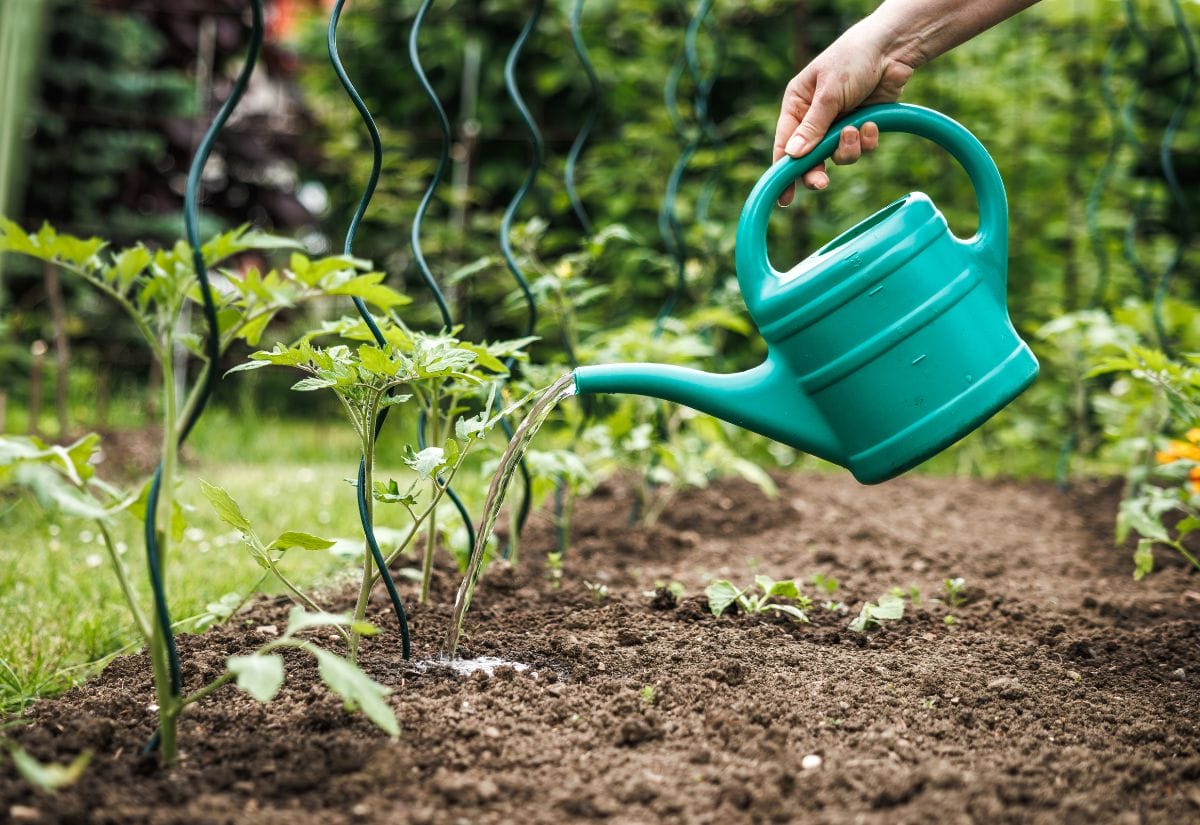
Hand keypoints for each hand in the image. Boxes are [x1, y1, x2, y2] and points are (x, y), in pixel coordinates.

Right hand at [773, 20, 914, 205]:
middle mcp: (814, 118)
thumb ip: (812, 127)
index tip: (785, 197)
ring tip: (858, 129)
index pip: (785, 144)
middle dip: (817, 171)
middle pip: (810, 158)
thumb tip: (792, 156)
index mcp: (797, 105)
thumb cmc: (852, 60)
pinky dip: (867, 140)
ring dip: (848, 148)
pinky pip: (861, 148)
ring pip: (837, 156)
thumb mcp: (828, 94)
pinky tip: (872, 124)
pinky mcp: (861, 126)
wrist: (892, 49)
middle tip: (822, 183)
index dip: (784, 172)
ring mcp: (838, 124)